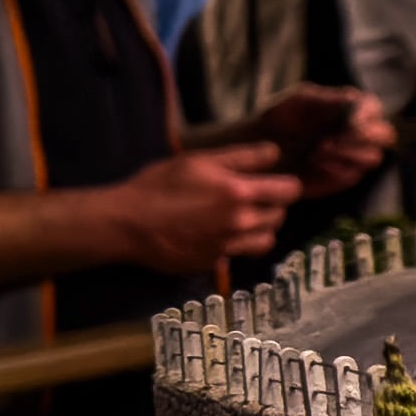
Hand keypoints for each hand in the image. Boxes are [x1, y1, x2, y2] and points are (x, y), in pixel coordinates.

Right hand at [106, 147, 298, 276]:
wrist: (126, 224)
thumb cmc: (158, 185)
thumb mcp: (198, 161)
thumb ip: (241, 157)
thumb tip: (275, 153)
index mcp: (239, 192)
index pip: (290, 190)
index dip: (287, 184)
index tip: (275, 181)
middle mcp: (241, 222)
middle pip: (281, 215)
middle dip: (272, 205)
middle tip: (253, 197)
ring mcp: (230, 245)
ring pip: (267, 238)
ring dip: (262, 227)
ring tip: (242, 217)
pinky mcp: (215, 262)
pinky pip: (242, 253)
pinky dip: (239, 244)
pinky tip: (220, 233)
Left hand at [219, 85, 390, 191]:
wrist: (255, 149)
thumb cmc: (276, 119)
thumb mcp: (298, 99)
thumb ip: (327, 98)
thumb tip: (354, 106)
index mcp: (350, 109)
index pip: (375, 109)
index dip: (367, 115)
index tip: (348, 122)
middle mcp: (358, 133)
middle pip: (385, 135)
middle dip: (363, 138)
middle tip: (333, 141)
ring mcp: (352, 157)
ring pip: (372, 157)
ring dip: (348, 155)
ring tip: (317, 153)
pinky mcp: (341, 179)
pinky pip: (352, 177)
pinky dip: (336, 171)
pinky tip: (313, 166)